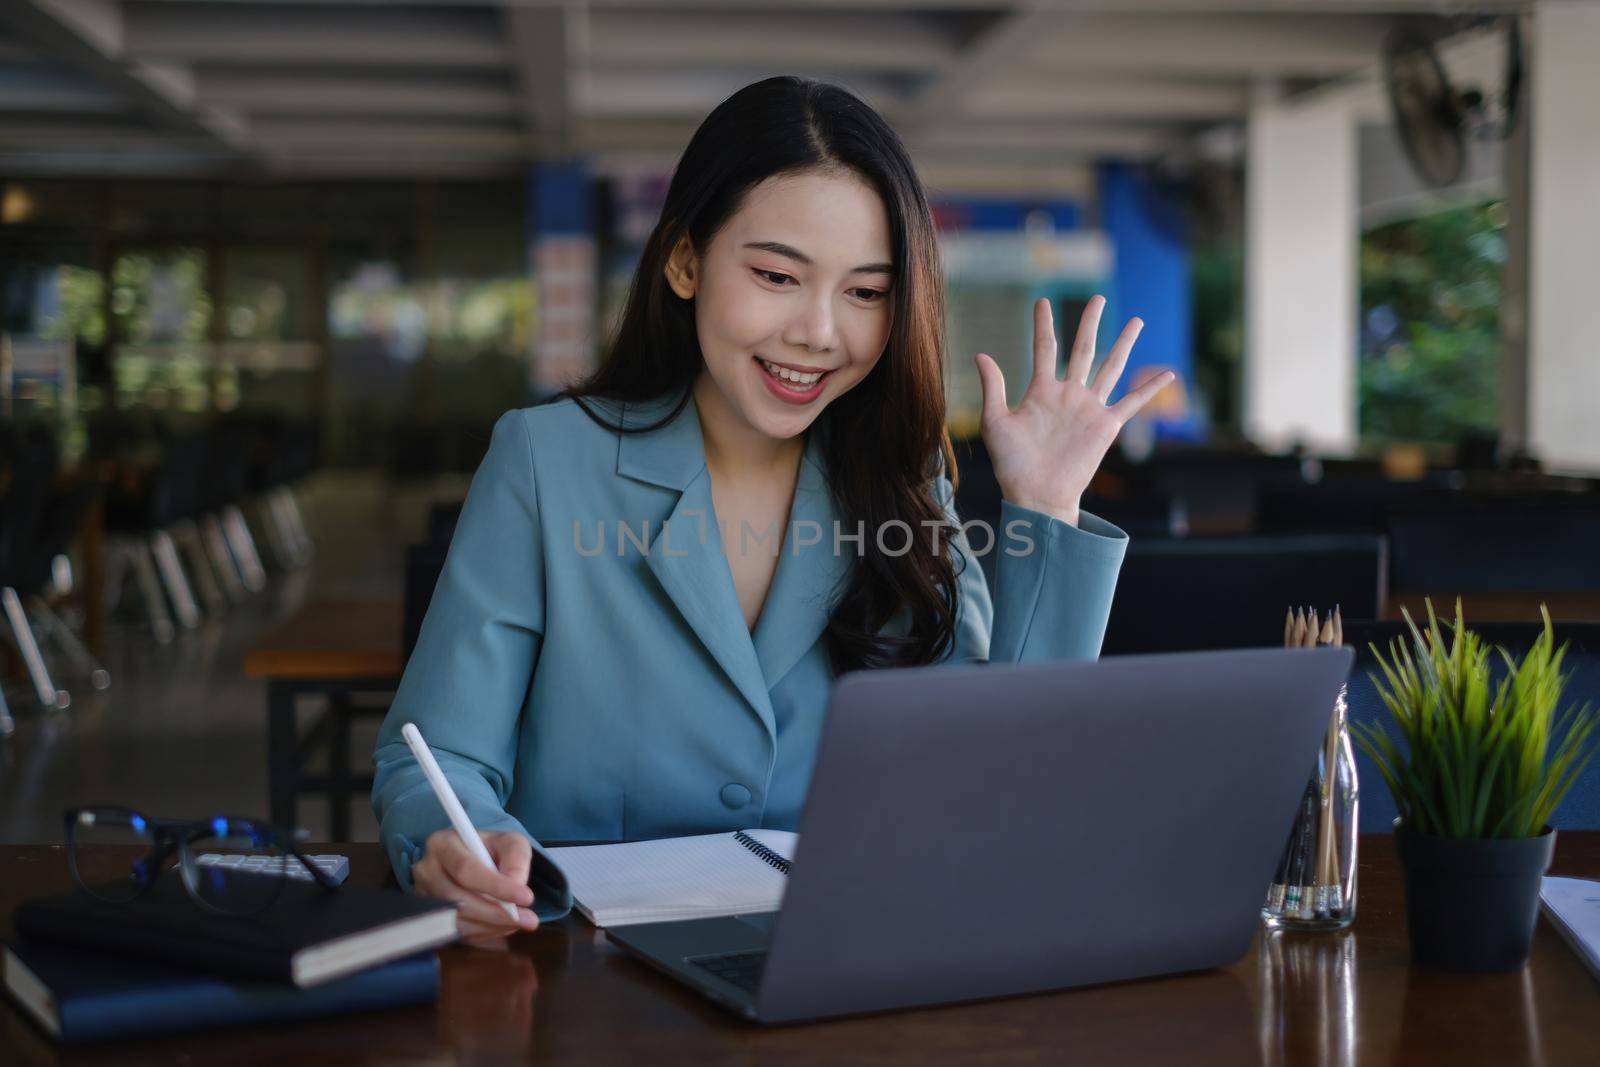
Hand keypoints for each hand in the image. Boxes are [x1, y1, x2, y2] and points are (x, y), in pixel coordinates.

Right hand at [412, 828, 541, 944]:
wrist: (474, 861)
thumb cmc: (490, 849)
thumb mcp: (509, 842)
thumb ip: (516, 858)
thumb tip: (516, 884)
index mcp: (442, 844)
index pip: (465, 869)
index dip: (496, 886)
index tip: (526, 897)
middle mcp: (426, 872)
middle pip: (457, 900)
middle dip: (496, 913)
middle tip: (528, 920)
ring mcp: (424, 899)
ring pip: (457, 922)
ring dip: (492, 927)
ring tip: (520, 923)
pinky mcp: (429, 920)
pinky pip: (457, 935)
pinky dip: (484, 935)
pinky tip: (503, 927)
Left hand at [973, 295, 1175, 525]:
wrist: (1035, 494)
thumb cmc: (1012, 464)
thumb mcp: (995, 423)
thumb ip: (993, 388)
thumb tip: (981, 353)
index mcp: (1041, 391)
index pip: (1044, 348)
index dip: (1043, 324)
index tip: (1043, 301)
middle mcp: (1068, 395)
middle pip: (1082, 349)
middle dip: (1090, 323)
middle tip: (1097, 298)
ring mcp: (1089, 408)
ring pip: (1110, 368)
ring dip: (1123, 344)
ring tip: (1136, 321)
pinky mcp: (1106, 426)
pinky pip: (1132, 403)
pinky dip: (1150, 389)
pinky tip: (1168, 374)